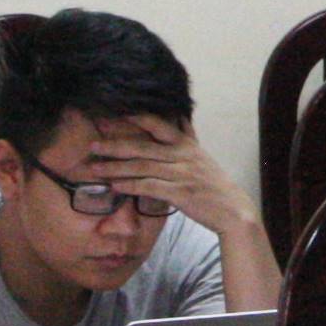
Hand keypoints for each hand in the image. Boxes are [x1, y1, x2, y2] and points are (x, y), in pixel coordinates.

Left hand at [87, 117, 259, 238]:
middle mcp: (182, 155)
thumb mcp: (202, 155)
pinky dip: (129, 186)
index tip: (111, 116)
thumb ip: (187, 136)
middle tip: (92, 144)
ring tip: (94, 168)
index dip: (133, 118)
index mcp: (186, 144)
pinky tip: (114, 186)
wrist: (233, 210)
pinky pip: (149, 187)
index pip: (157, 124)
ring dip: (115, 168)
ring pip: (141, 167)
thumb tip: (179, 115)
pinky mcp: (179, 192)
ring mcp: (181, 173)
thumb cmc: (215, 184)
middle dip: (114, 144)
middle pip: (142, 146)